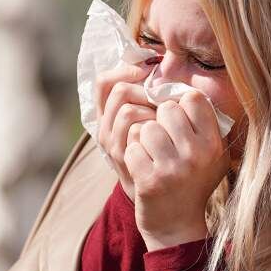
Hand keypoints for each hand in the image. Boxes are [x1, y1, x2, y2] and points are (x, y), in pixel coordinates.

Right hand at [95, 63, 155, 200]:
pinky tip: (165, 142)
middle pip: (118, 91)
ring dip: (152, 113)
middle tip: (165, 103)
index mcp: (109, 117)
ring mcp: (113, 147)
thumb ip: (154, 100)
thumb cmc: (164, 160)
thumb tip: (160, 64)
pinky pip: (136, 136)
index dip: (126, 70)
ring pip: (128, 111)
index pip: (104, 82)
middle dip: (147, 92)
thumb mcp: (156, 127)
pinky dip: (153, 134)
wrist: (164, 206)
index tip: (151, 70)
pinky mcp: (124, 162)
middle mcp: (105, 130)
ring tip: (166, 126)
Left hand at [125, 90, 230, 250]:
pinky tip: (143, 168)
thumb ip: (205, 125)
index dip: (179, 103)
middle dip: (159, 120)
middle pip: (166, 109)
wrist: (177, 226)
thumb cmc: (193, 183)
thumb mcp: (213, 155)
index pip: (193, 98)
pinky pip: (132, 147)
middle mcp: (197, 155)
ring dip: (144, 139)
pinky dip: (133, 155)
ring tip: (152, 155)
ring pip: (146, 127)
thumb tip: (181, 89)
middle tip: (163, 140)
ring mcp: (173, 169)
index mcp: (214, 144)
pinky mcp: (150, 181)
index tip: (175, 117)